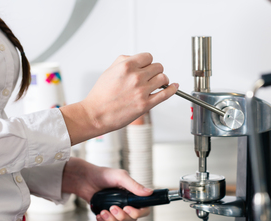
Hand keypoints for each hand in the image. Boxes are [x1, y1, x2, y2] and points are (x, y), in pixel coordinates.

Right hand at [60, 53, 177, 144]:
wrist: (97, 114)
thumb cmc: (101, 95)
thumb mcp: (110, 70)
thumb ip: (125, 61)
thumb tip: (139, 60)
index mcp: (127, 66)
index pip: (148, 57)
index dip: (148, 62)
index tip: (147, 66)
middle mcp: (136, 77)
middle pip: (158, 67)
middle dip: (156, 71)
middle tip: (152, 76)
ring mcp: (142, 91)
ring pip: (163, 78)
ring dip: (162, 80)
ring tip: (158, 83)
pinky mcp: (146, 104)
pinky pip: (166, 93)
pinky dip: (173, 89)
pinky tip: (174, 86)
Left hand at [62, 157, 150, 220]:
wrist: (85, 178)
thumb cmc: (104, 175)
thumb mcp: (120, 177)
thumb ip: (134, 186)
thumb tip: (150, 192)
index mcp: (133, 195)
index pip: (144, 209)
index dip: (139, 213)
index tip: (128, 208)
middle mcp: (127, 203)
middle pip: (132, 219)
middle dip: (122, 216)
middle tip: (113, 208)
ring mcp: (116, 210)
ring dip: (112, 219)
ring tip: (103, 211)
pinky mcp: (106, 214)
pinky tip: (99, 214)